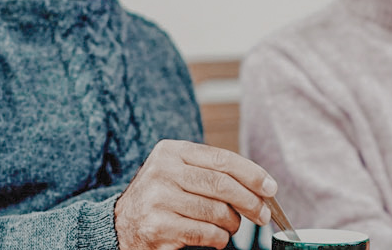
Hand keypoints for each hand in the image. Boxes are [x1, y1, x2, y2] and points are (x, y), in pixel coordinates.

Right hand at [114, 140, 277, 249]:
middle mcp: (162, 171)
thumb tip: (260, 185)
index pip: (222, 159)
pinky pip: (205, 233)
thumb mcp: (178, 173)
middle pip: (222, 185)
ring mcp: (158, 199)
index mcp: (171, 152)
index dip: (252, 174)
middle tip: (263, 214)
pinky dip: (219, 238)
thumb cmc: (161, 198)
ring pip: (216, 211)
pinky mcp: (158, 226)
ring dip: (232, 224)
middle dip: (250, 201)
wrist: (121, 225)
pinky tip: (216, 238)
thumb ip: (211, 173)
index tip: (270, 187)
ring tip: (231, 227)